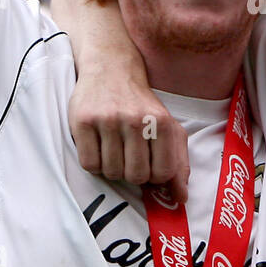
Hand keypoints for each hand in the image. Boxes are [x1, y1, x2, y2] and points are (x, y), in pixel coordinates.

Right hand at [69, 64, 189, 202]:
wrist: (111, 68)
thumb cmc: (141, 105)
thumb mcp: (168, 127)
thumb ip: (179, 163)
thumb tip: (182, 198)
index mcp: (162, 123)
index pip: (163, 173)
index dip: (154, 176)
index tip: (148, 164)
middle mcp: (136, 121)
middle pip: (135, 176)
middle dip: (132, 173)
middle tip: (128, 157)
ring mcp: (108, 120)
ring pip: (111, 172)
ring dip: (112, 168)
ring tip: (113, 148)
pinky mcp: (83, 121)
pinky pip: (89, 164)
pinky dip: (93, 162)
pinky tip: (98, 146)